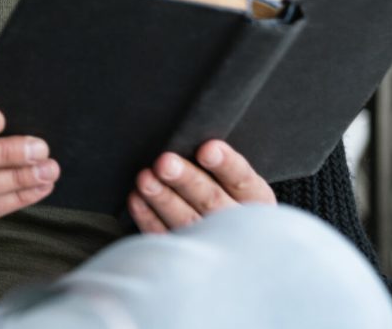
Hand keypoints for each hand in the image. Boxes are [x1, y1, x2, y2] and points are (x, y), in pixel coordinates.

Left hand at [127, 139, 276, 233]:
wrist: (238, 246)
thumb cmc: (232, 195)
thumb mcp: (239, 180)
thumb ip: (222, 163)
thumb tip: (196, 138)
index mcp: (256, 200)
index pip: (243, 180)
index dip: (226, 165)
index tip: (207, 149)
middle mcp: (236, 223)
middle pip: (211, 200)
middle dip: (187, 180)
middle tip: (165, 162)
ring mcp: (211, 242)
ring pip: (186, 220)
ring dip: (163, 199)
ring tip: (145, 179)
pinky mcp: (186, 253)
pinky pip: (165, 237)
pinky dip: (148, 218)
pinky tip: (136, 200)